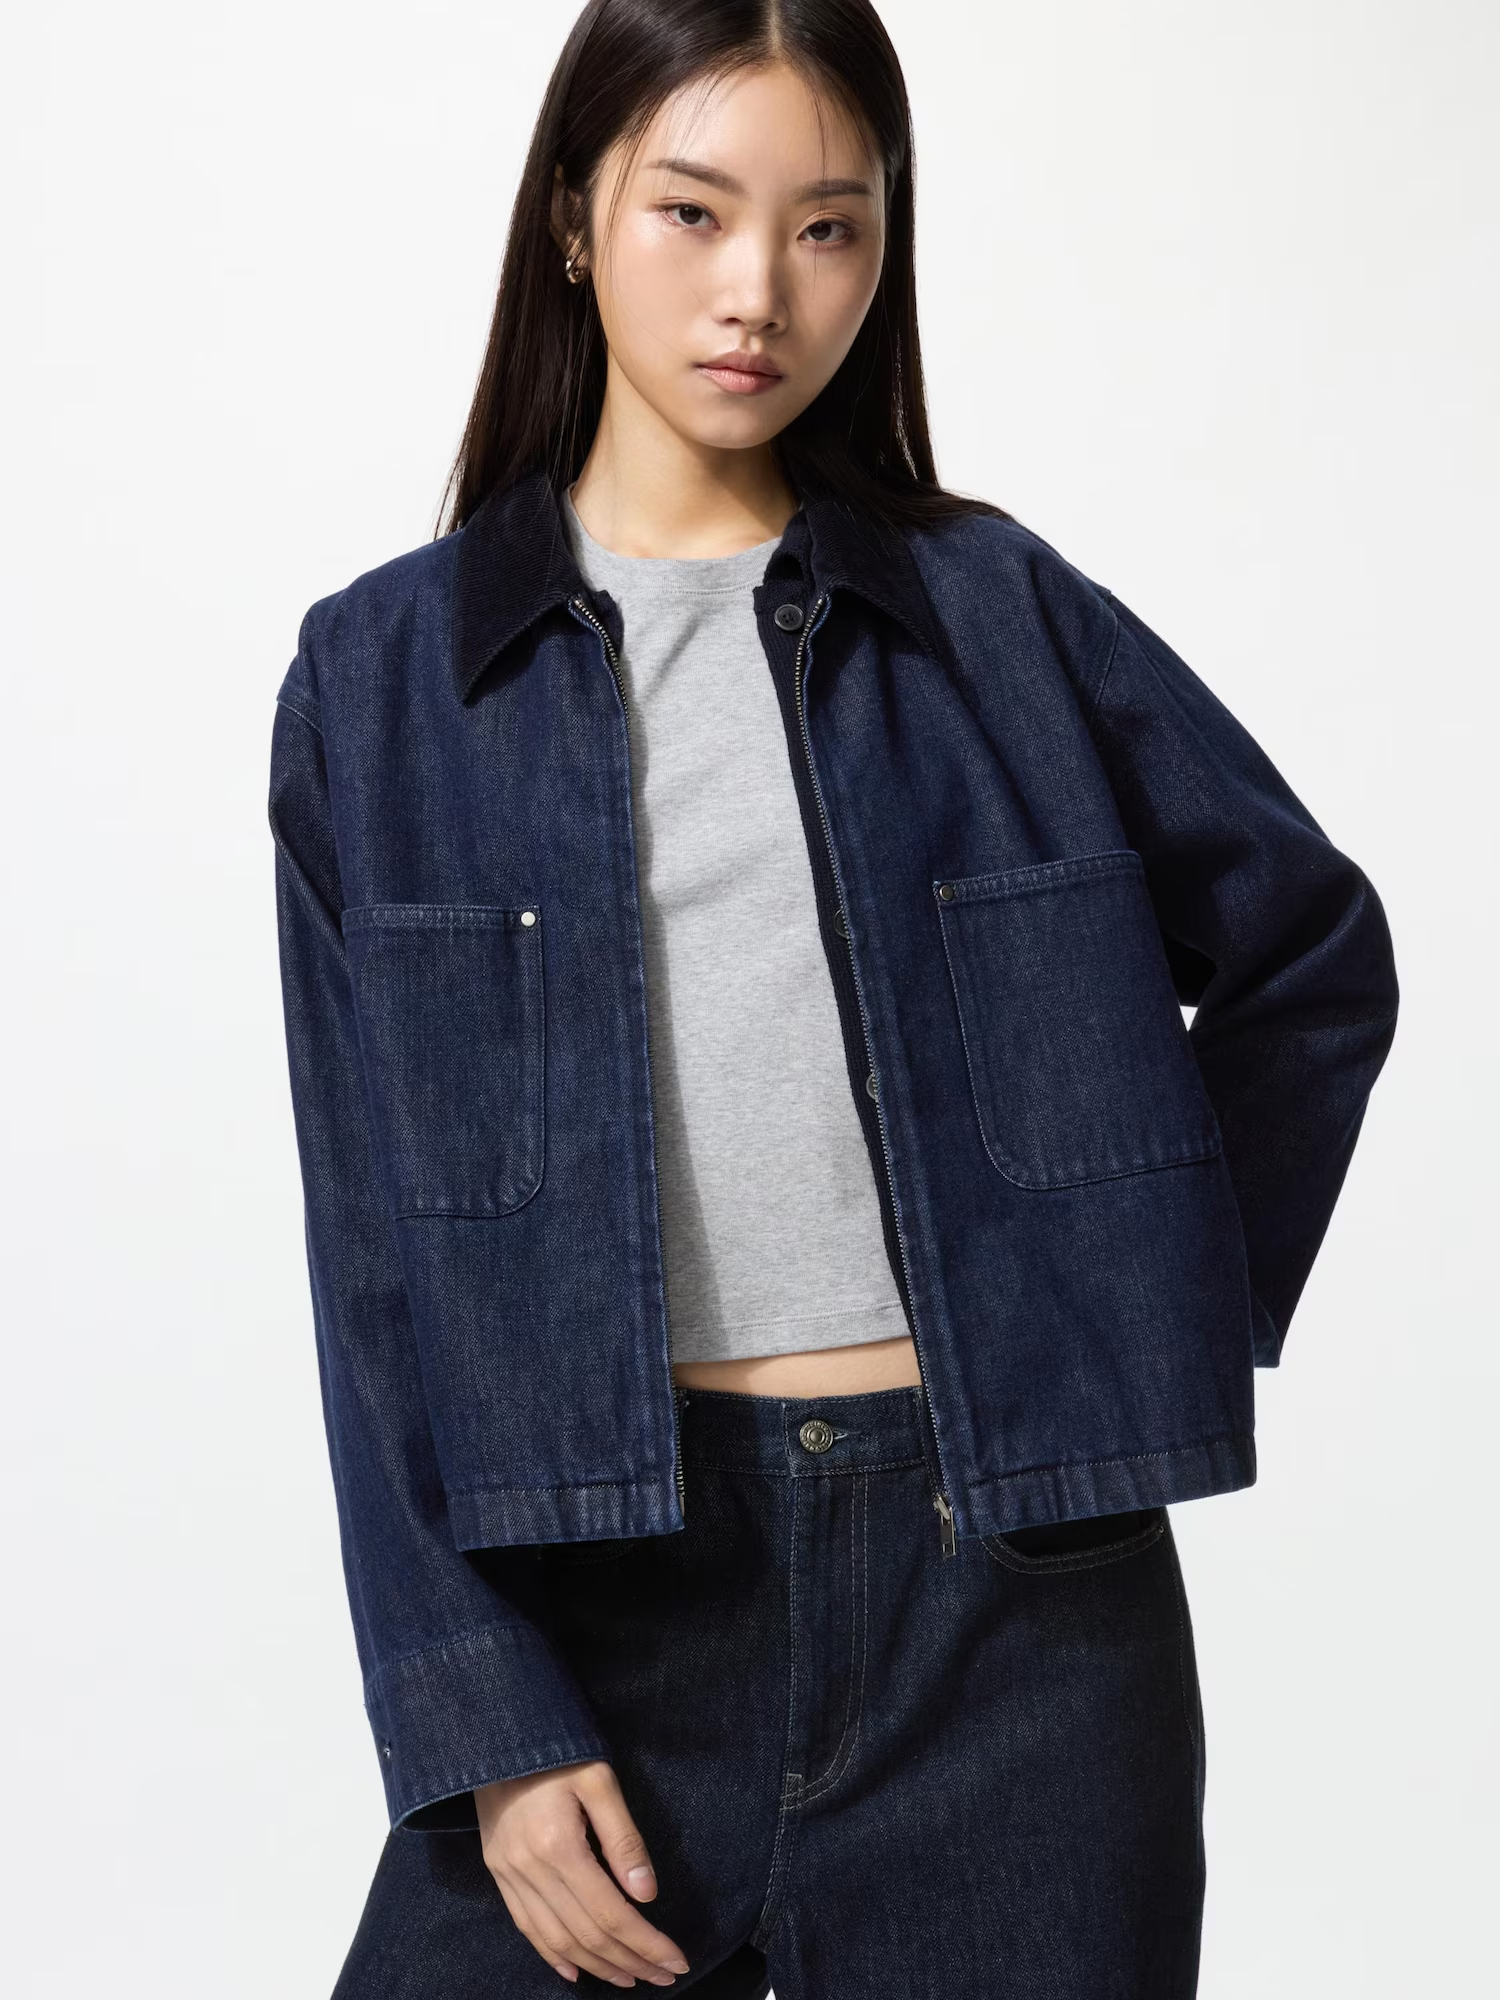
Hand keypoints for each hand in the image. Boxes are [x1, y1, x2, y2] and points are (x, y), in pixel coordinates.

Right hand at [475, 1760, 692, 1986]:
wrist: (497, 1735)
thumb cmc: (557, 1750)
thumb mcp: (599, 1780)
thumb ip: (623, 1837)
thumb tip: (647, 1893)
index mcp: (559, 1846)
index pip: (610, 1913)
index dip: (646, 1943)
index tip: (677, 1961)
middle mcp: (530, 1870)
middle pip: (586, 1935)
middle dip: (630, 1961)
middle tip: (664, 1977)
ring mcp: (509, 1875)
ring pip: (556, 1940)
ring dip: (596, 1967)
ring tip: (630, 1978)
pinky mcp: (499, 1873)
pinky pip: (526, 1927)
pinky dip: (553, 1955)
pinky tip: (575, 1970)